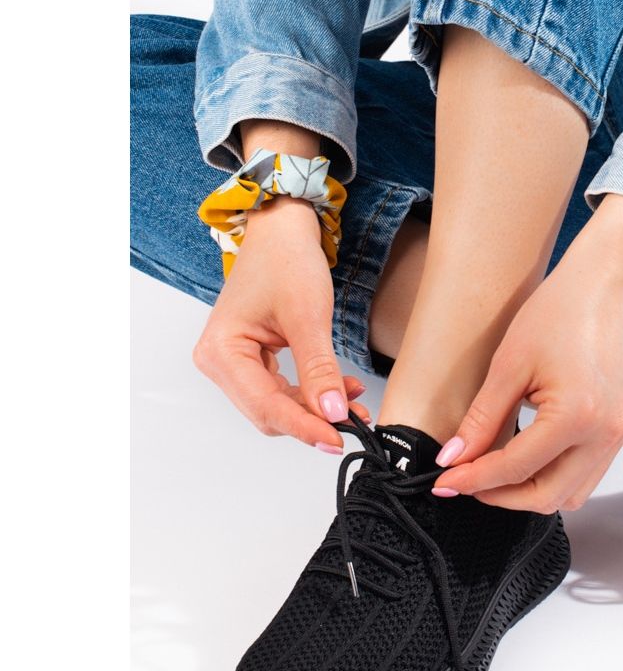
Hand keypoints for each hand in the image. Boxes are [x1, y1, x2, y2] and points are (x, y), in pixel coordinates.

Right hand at [192, 194, 368, 450]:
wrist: (282, 231)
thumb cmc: (286, 261)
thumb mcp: (308, 316)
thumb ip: (319, 369)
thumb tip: (334, 414)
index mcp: (220, 351)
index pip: (265, 406)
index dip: (304, 426)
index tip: (339, 439)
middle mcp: (219, 362)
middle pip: (268, 412)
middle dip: (312, 420)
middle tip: (356, 424)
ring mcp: (234, 363)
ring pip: (277, 405)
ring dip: (315, 409)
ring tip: (355, 405)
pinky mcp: (252, 360)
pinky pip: (282, 390)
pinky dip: (311, 394)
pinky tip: (341, 390)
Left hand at [433, 195, 622, 510]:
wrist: (599, 289)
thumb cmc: (557, 313)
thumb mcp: (509, 366)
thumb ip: (482, 420)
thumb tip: (455, 458)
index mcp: (577, 415)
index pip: (517, 468)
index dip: (475, 479)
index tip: (446, 480)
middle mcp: (604, 433)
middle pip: (547, 496)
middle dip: (500, 496)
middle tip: (465, 481)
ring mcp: (618, 434)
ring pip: (570, 495)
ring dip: (530, 494)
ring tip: (494, 474)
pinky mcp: (621, 430)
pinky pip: (586, 476)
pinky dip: (554, 478)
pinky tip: (526, 461)